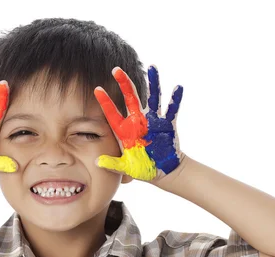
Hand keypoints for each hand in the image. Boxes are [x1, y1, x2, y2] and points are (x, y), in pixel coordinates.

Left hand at [93, 65, 184, 182]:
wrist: (162, 171)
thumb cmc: (142, 170)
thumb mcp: (126, 168)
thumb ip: (112, 165)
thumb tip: (96, 163)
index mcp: (125, 131)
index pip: (112, 113)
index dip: (105, 102)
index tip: (97, 89)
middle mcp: (138, 122)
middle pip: (130, 98)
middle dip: (124, 84)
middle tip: (116, 69)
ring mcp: (153, 121)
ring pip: (153, 97)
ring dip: (153, 83)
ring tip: (153, 67)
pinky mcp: (167, 124)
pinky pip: (172, 109)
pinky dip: (175, 99)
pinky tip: (177, 87)